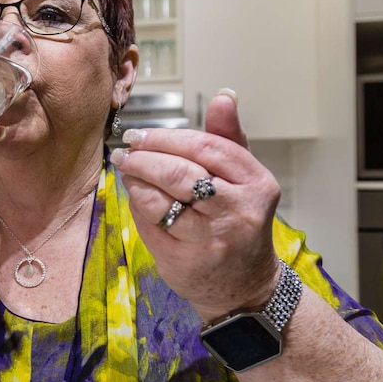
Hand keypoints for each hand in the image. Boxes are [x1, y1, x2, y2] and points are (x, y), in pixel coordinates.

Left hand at [110, 90, 281, 321]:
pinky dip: (138, 206)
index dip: (167, 137)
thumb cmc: (238, 220)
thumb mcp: (243, 178)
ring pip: (160, 199)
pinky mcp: (186, 261)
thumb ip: (228, 137)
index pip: (205, 147)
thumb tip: (223, 95)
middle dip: (145, 157)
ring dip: (136, 180)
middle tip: (126, 151)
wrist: (244, 286)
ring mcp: (211, 240)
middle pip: (180, 172)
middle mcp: (238, 212)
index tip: (140, 134)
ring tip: (127, 170)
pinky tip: (135, 196)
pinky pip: (150, 224)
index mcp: (256, 184)